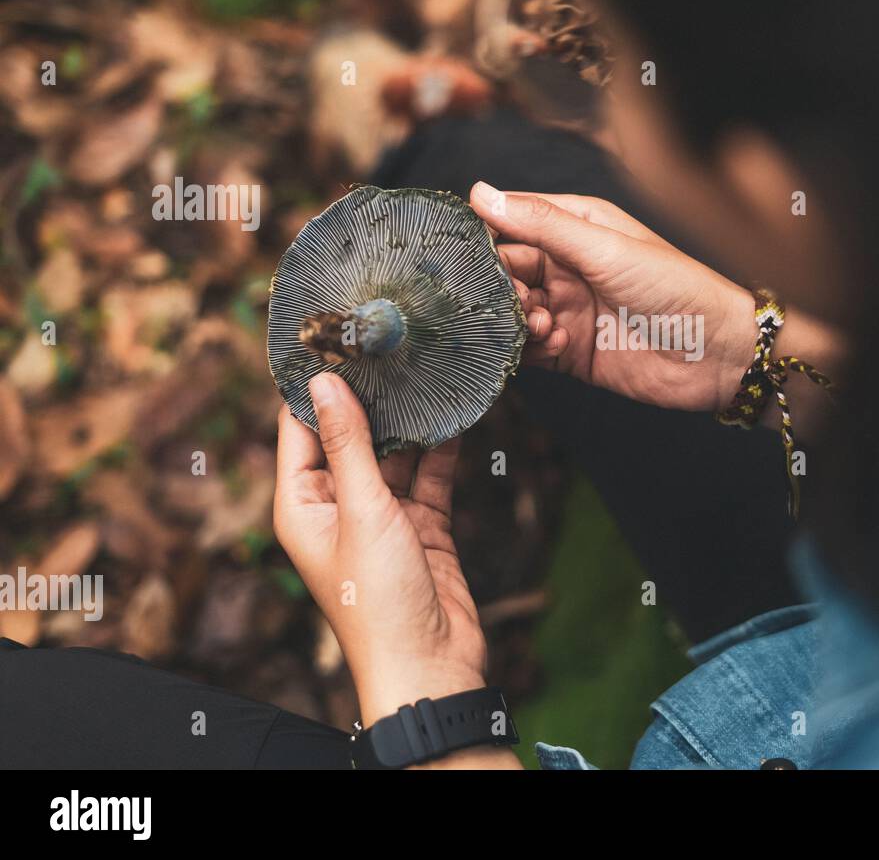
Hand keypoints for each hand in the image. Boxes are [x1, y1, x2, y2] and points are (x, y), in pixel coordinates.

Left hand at [273, 373, 487, 730]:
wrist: (431, 665)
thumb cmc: (380, 599)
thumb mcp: (361, 510)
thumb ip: (348, 443)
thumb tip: (325, 382)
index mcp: (302, 505)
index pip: (298, 430)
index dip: (312, 387)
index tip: (331, 337)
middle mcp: (338, 506)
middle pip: (350, 435)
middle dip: (370, 395)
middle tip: (388, 341)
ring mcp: (382, 516)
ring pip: (394, 452)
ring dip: (410, 419)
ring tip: (425, 367)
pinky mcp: (422, 527)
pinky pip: (429, 477)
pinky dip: (442, 450)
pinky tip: (456, 414)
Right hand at [471, 182, 757, 412]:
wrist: (718, 354)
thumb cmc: (677, 289)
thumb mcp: (606, 249)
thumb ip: (543, 224)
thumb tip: (480, 193)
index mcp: (577, 226)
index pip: (512, 222)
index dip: (486, 237)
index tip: (463, 254)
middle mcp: (568, 266)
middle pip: (507, 271)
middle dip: (501, 285)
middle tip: (517, 297)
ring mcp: (569, 309)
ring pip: (515, 312)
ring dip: (518, 319)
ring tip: (544, 323)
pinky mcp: (571, 352)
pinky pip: (530, 349)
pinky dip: (531, 348)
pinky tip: (556, 345)